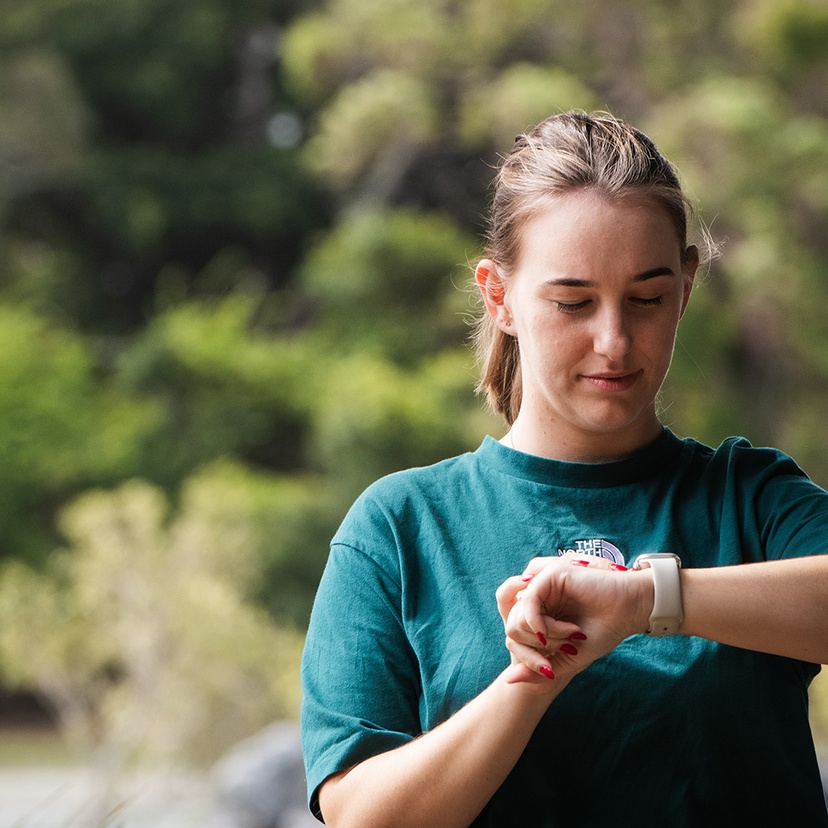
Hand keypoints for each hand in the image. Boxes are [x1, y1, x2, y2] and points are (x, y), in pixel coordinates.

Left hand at [497, 556, 649, 685]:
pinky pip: (529, 601)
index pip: (513, 637)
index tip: (551, 670)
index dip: (527, 660)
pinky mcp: (550, 575)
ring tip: (571, 635)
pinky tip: (560, 631)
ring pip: (518, 617)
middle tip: (567, 646)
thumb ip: (538, 667)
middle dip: (537, 647)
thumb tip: (508, 679)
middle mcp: (537, 598)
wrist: (629, 612)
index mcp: (539, 614)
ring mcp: (542, 585)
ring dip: (546, 634)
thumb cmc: (602, 632)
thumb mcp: (566, 658)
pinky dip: (539, 623)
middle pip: (512, 628)